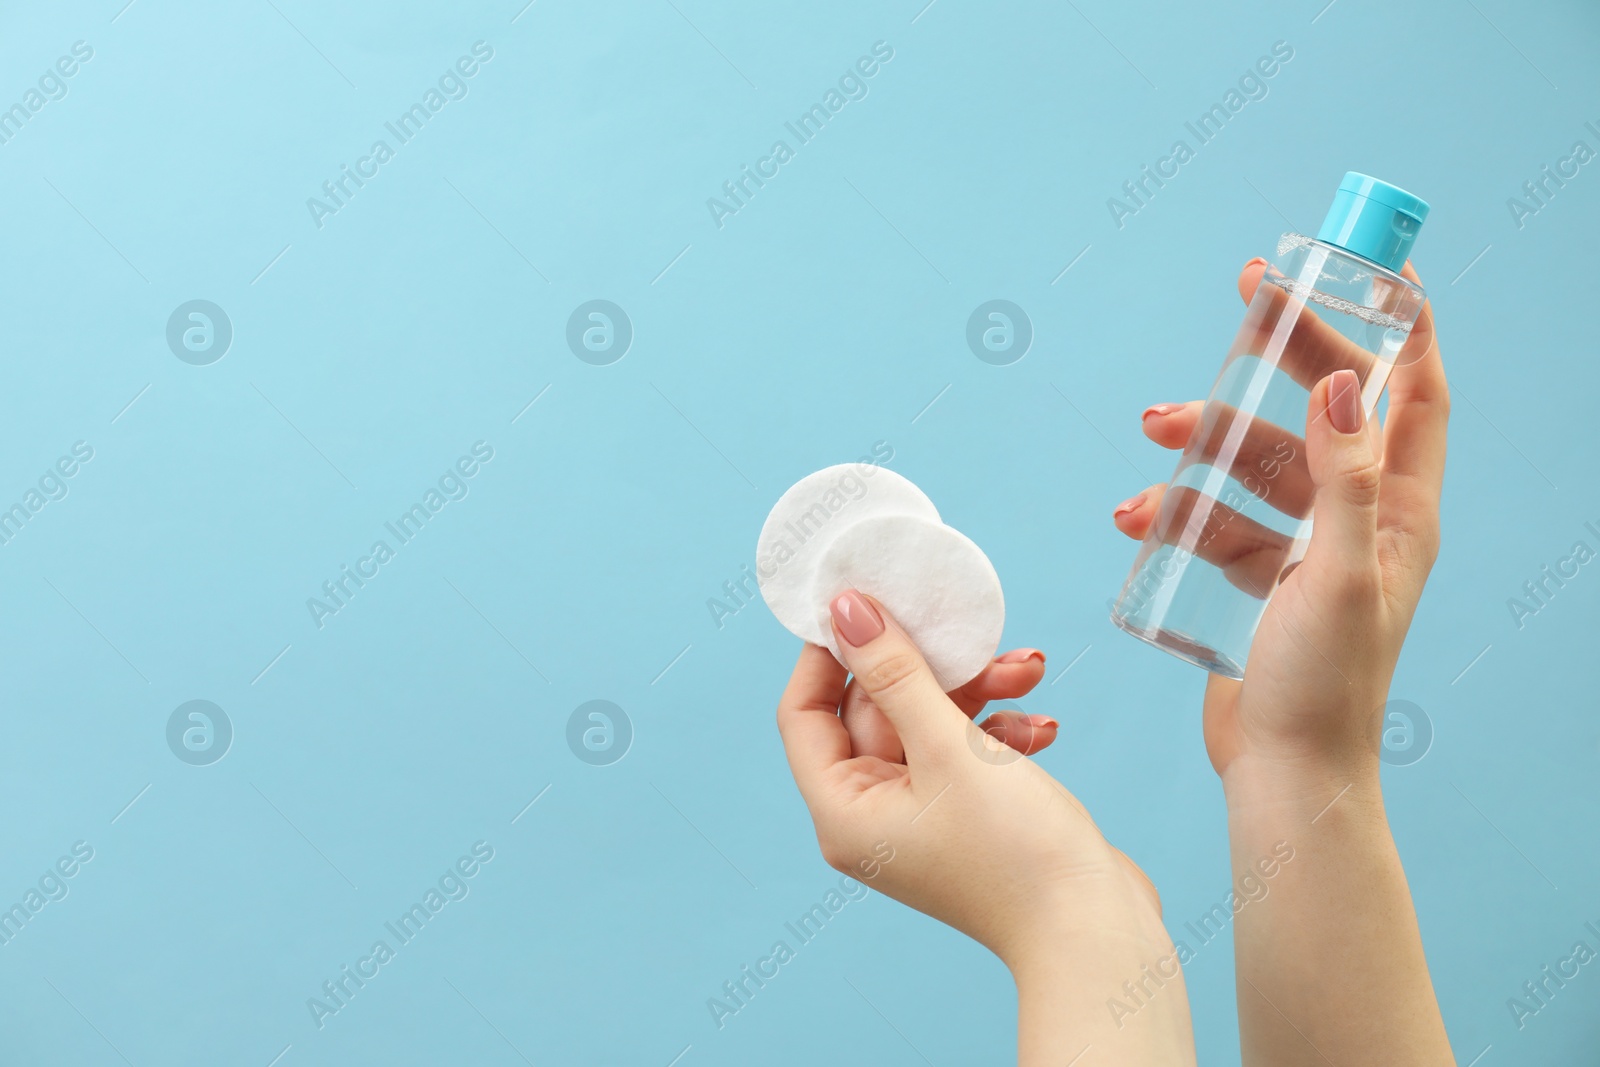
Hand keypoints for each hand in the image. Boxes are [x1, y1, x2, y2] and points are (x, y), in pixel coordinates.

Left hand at [776, 591, 1194, 1063]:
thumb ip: (896, 672)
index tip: (864, 599)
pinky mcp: (968, 816)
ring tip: (1028, 670)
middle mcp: (872, 816)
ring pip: (929, 723)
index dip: (828, 652)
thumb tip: (845, 610)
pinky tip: (1042, 725)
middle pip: (875, 710)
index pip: (805, 712)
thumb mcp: (948, 746)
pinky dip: (1000, 730)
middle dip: (930, 667)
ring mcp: (922, 818)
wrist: (1096, 932)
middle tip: (971, 633)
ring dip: (978, 692)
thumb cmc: (1015, 851)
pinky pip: (966, 751)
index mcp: (844, 810)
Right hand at [1113, 257, 1444, 778]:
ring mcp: (1309, 548)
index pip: (1416, 390)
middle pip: (1324, 408)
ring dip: (1205, 442)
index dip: (1400, 322)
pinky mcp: (1262, 578)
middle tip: (1245, 299)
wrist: (1283, 771)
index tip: (1365, 263)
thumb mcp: (1337, 577)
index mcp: (1402, 510)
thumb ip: (1344, 480)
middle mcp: (1362, 519)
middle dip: (1282, 355)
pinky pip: (1220, 520)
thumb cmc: (1325, 685)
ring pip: (1258, 462)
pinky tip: (1137, 519)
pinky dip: (1179, 510)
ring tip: (1151, 434)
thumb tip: (1344, 384)